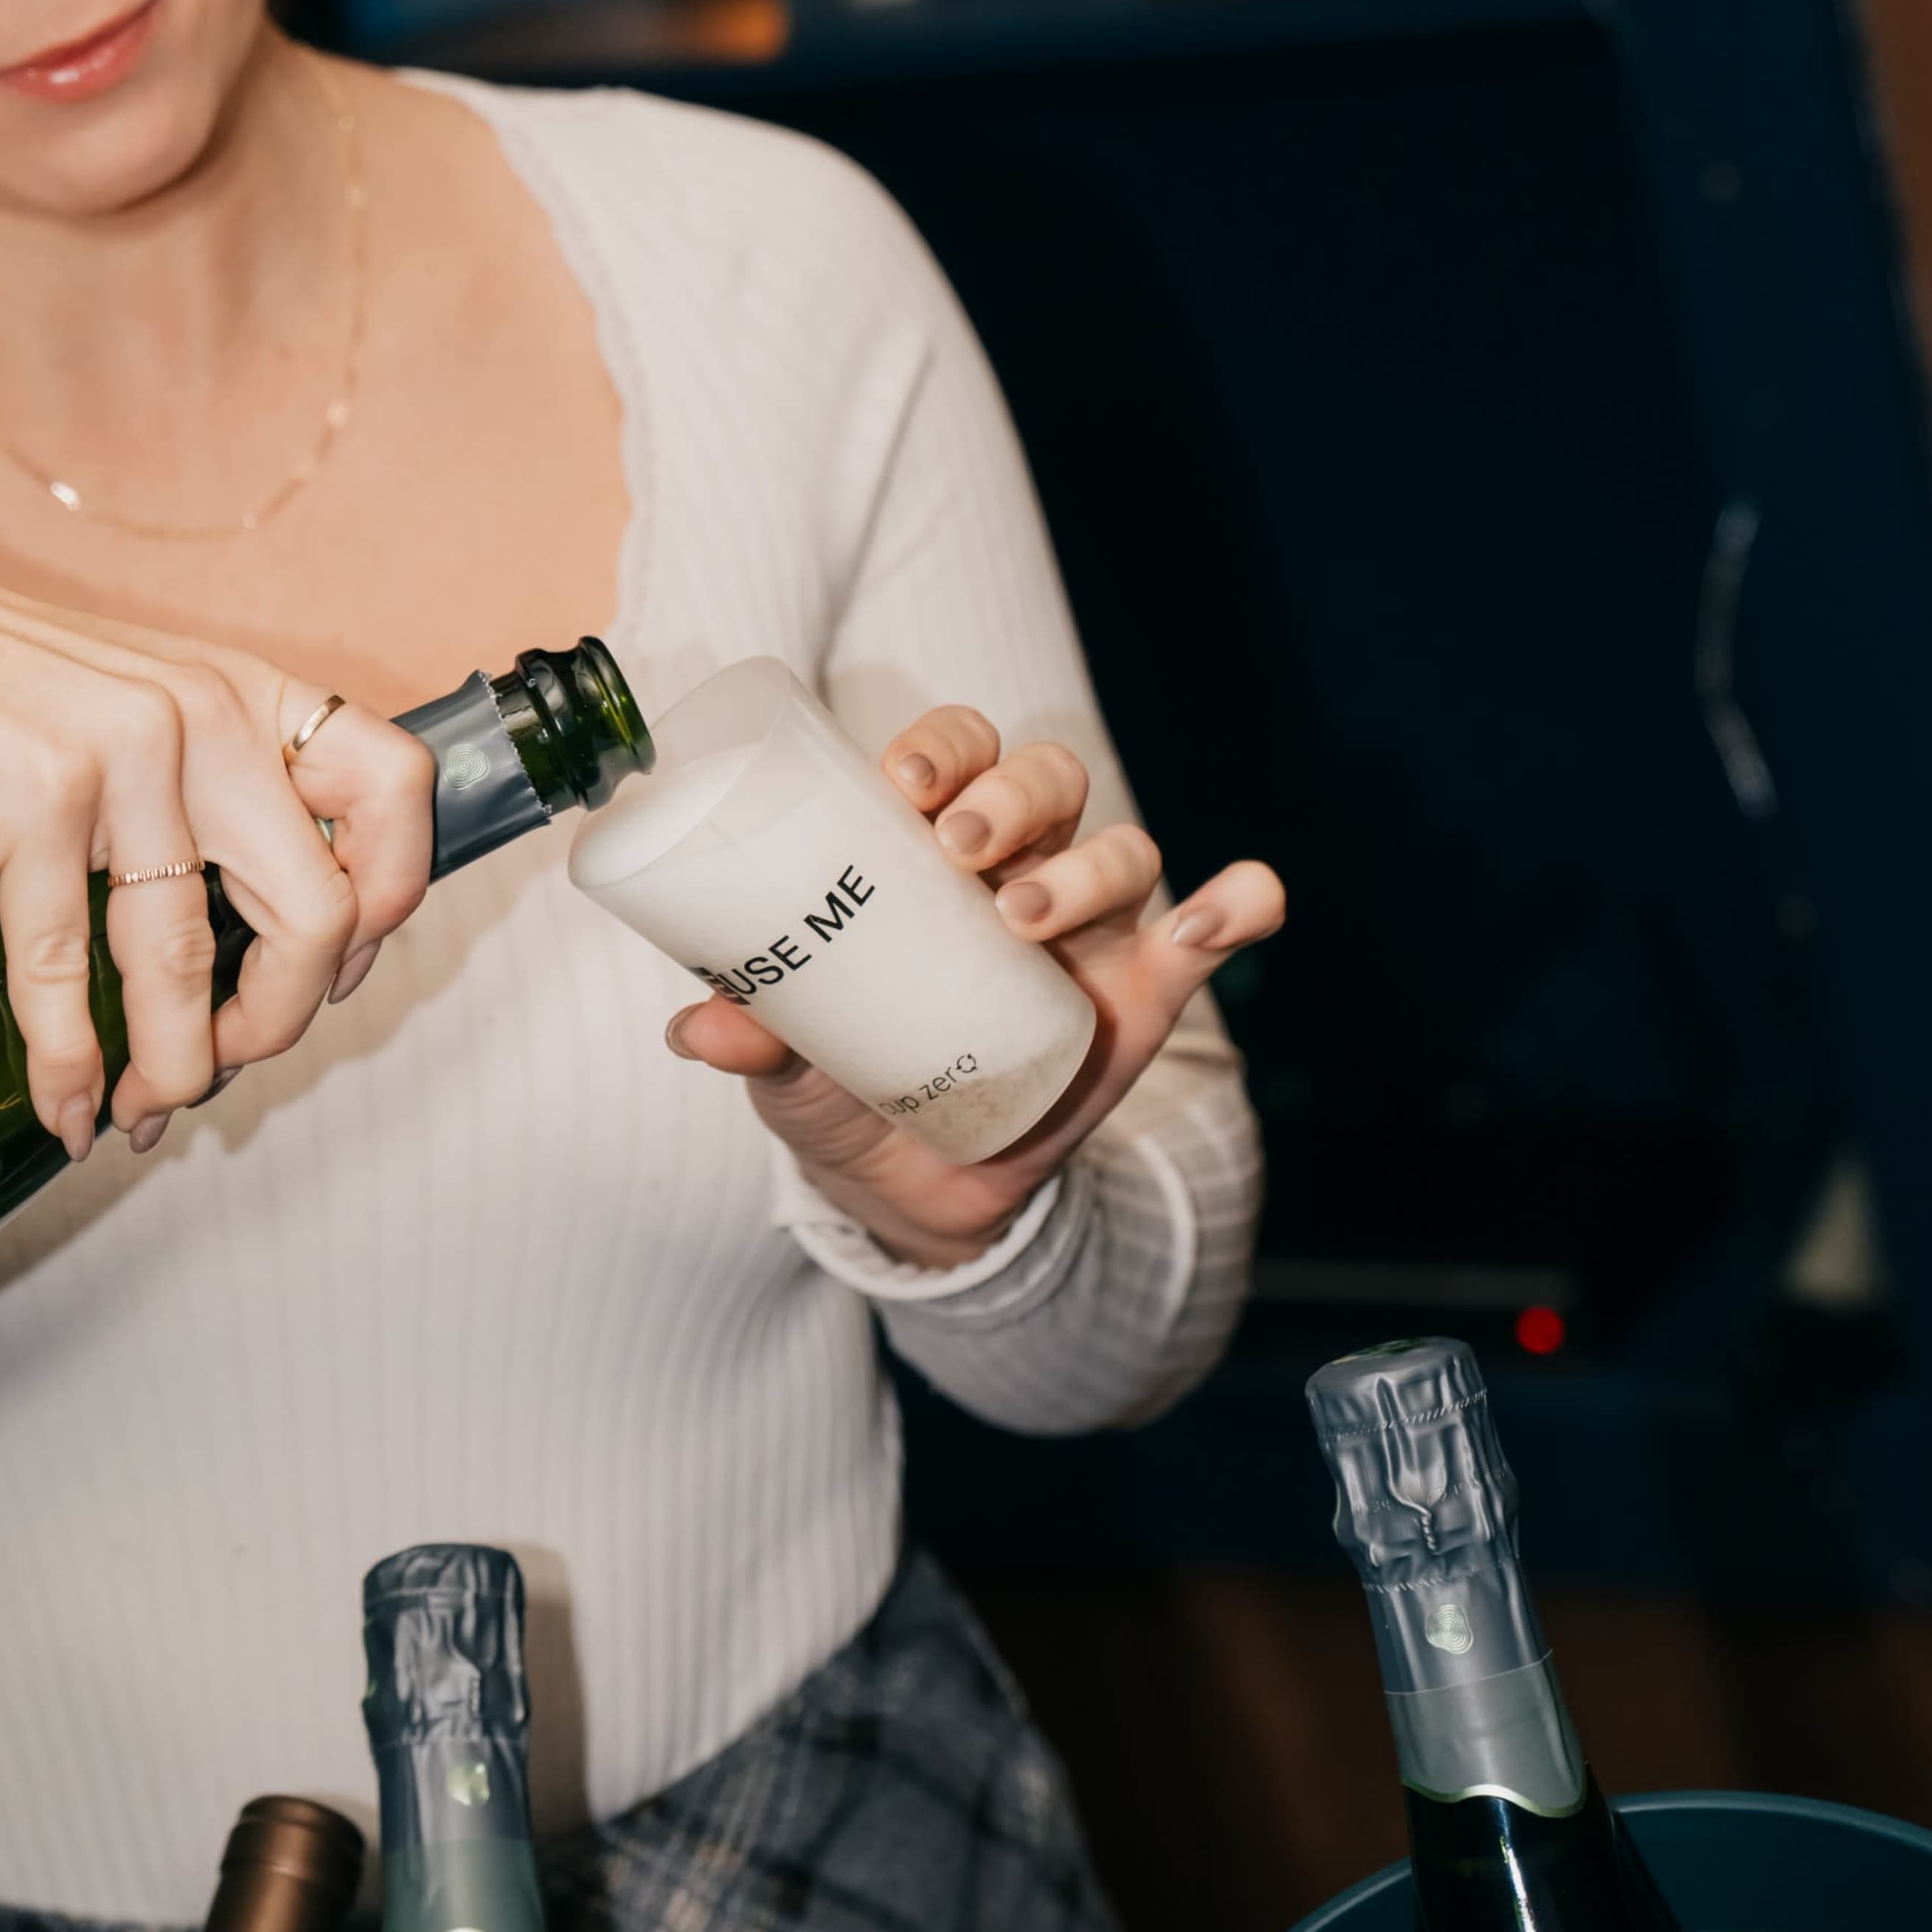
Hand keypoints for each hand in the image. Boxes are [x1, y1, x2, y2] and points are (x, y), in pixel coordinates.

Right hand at [0, 510, 433, 1154]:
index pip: (397, 793)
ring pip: (190, 957)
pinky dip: (68, 1061)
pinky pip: (64, 966)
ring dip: (171, 1065)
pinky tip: (64, 1105)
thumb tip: (258, 944)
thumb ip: (204, 792)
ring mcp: (120, 752)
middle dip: (278, 1022)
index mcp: (244, 688)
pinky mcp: (28, 795)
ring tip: (139, 1113)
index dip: (386, 907)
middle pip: (320, 908)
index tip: (326, 976)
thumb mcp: (127, 709)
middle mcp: (204, 711)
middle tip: (221, 1065)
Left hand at [664, 699, 1283, 1269]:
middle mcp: (1022, 866)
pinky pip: (1213, 930)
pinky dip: (1234, 906)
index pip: (955, 754)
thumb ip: (753, 1039)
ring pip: (1121, 849)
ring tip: (1024, 919)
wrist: (913, 1187)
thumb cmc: (844, 1081)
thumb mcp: (791, 1065)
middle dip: (1012, 795)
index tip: (904, 781)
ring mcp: (1093, 927)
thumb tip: (697, 1028)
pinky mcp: (1147, 992)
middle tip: (960, 845)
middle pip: (1046, 780)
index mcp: (931, 848)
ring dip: (1086, 866)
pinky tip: (1228, 909)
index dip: (943, 745)